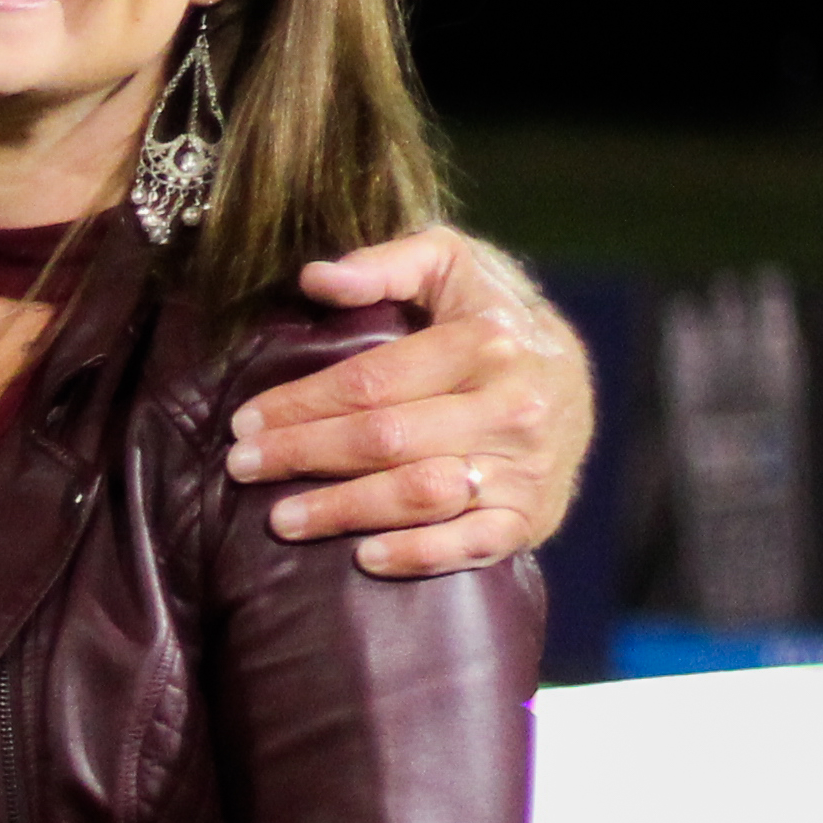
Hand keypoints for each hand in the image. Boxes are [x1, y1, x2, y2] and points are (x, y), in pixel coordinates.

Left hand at [232, 229, 591, 575]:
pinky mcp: (533, 515)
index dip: (302, 403)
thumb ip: (386, 264)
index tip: (246, 421)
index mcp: (487, 341)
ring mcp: (526, 466)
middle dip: (304, 454)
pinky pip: (470, 544)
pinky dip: (417, 555)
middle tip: (243, 466)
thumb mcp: (450, 265)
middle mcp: (512, 405)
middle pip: (386, 440)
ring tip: (280, 518)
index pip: (374, 381)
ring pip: (420, 495)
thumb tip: (316, 277)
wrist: (579, 377)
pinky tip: (364, 557)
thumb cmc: (491, 317)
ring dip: (343, 510)